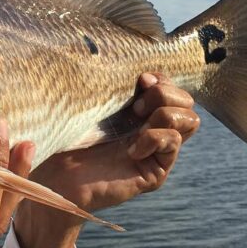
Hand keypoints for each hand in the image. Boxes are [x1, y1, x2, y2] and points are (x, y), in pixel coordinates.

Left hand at [13, 73, 199, 247]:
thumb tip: (141, 71)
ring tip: (135, 122)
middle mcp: (152, 129)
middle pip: (187, 101)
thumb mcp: (91, 104)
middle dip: (165, 93)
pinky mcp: (155, 171)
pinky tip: (131, 149)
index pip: (171, 86)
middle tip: (134, 106)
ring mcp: (157, 151)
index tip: (139, 79)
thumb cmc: (64, 137)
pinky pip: (174, 143)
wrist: (55, 176)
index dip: (162, 78)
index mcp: (138, 111)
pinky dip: (154, 138)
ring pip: (190, 120)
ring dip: (164, 113)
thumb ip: (114, 87)